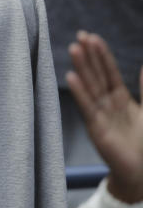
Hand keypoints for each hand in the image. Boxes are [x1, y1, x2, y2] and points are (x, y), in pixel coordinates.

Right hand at [66, 31, 142, 203]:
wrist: (141, 171)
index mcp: (120, 98)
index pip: (109, 71)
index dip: (102, 55)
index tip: (93, 37)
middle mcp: (107, 103)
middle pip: (97, 74)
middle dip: (89, 55)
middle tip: (81, 36)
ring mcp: (100, 114)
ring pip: (90, 86)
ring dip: (82, 67)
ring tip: (74, 48)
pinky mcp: (96, 128)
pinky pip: (87, 106)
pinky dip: (79, 92)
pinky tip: (71, 77)